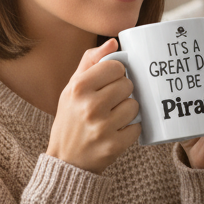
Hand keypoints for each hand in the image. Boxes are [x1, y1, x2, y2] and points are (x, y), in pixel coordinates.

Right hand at [46, 39, 140, 174]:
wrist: (66, 161)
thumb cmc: (70, 120)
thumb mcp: (71, 89)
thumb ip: (90, 62)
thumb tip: (114, 42)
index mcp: (79, 88)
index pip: (116, 66)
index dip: (116, 73)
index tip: (109, 82)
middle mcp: (90, 106)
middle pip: (127, 85)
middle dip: (122, 92)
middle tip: (110, 102)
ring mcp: (103, 127)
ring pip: (134, 105)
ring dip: (128, 111)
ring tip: (113, 117)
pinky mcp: (115, 145)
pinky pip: (137, 127)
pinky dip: (130, 129)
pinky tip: (116, 131)